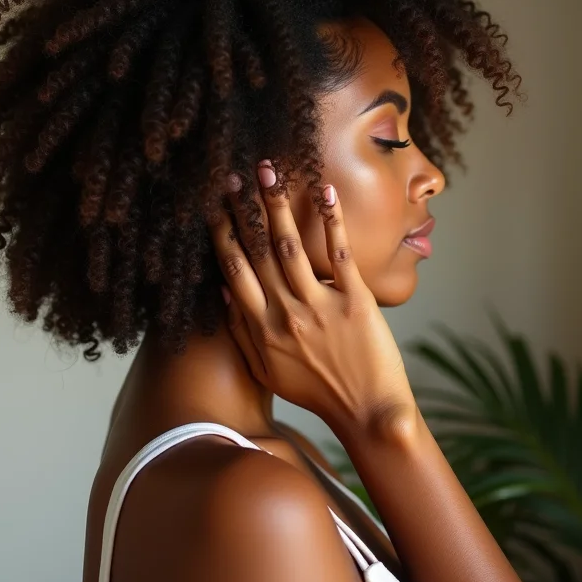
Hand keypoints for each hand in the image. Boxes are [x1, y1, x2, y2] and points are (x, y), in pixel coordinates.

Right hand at [207, 160, 416, 436]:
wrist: (367, 410)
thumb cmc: (315, 390)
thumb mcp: (266, 369)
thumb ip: (242, 331)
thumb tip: (224, 290)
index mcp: (262, 328)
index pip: (234, 270)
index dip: (222, 234)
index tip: (214, 206)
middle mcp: (286, 312)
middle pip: (258, 251)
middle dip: (244, 209)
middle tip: (235, 175)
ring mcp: (320, 304)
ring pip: (291, 245)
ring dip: (276, 205)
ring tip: (268, 171)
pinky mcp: (355, 300)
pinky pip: (339, 253)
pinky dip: (331, 220)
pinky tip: (324, 192)